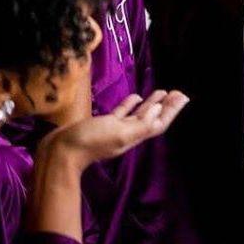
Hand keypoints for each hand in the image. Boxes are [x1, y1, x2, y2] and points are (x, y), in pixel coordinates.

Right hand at [43, 90, 187, 171]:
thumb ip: (140, 124)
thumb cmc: (90, 142)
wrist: (60, 152)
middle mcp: (128, 132)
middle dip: (166, 106)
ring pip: (138, 114)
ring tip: (162, 91)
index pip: (159, 123)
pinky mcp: (102, 124)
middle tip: (177, 92)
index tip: (183, 97)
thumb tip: (157, 111)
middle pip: (153, 118)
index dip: (172, 111)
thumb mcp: (119, 133)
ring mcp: (115, 128)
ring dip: (151, 103)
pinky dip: (130, 104)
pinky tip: (136, 96)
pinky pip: (121, 113)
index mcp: (134, 136)